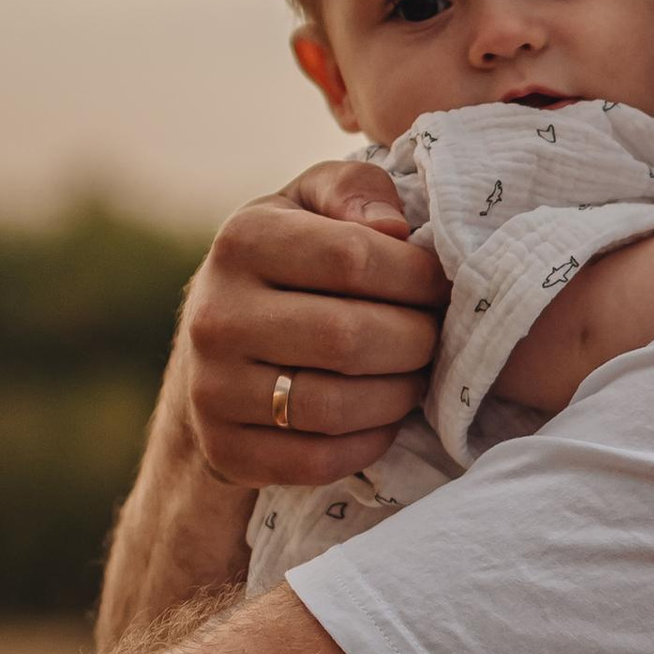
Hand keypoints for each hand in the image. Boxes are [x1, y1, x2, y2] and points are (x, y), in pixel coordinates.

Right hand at [182, 161, 448, 488]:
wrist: (217, 348)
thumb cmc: (290, 261)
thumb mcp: (312, 204)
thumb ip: (355, 193)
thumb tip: (393, 228)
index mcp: (242, 241)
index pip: (355, 258)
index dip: (418, 277)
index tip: (440, 286)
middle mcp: (215, 315)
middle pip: (350, 338)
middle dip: (417, 341)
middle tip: (436, 337)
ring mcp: (212, 389)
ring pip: (336, 406)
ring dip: (399, 395)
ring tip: (415, 375)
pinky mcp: (226, 450)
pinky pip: (319, 461)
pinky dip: (369, 443)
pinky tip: (382, 418)